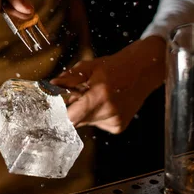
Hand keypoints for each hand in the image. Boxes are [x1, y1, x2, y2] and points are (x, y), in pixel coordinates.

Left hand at [50, 36, 165, 133]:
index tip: (56, 107)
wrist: (142, 71)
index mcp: (100, 94)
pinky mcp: (119, 127)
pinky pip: (98, 124)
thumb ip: (69, 77)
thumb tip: (52, 85)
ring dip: (86, 112)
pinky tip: (106, 103)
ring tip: (97, 96)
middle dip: (74, 109)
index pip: (71, 117)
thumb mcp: (90, 67)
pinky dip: (97, 115)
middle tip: (80, 94)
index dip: (61, 113)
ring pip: (87, 122)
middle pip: (77, 121)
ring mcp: (115, 121)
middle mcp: (109, 111)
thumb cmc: (115, 67)